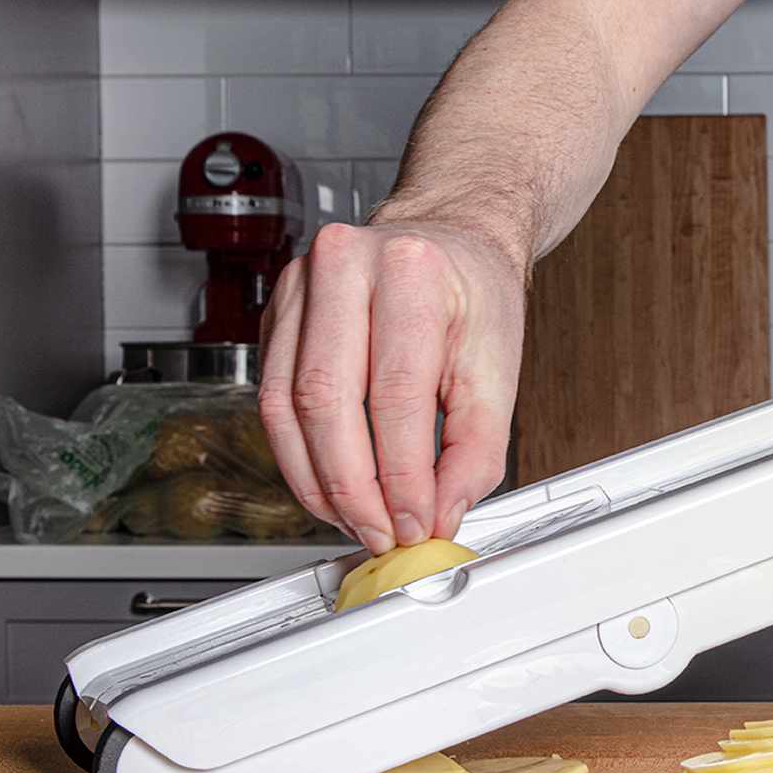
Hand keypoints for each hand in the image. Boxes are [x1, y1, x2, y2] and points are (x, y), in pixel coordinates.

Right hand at [258, 219, 528, 553]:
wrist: (449, 239)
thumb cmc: (474, 294)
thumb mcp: (500, 368)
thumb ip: (477, 450)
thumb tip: (442, 513)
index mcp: (411, 270)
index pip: (396, 393)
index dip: (401, 475)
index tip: (417, 522)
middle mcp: (345, 265)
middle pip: (327, 400)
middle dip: (353, 487)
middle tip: (381, 532)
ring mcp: (299, 284)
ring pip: (286, 405)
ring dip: (317, 481)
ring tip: (355, 520)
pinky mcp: (276, 312)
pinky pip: (272, 398)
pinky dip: (298, 455)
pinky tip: (328, 486)